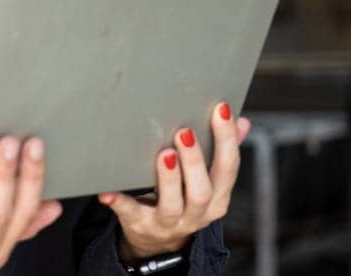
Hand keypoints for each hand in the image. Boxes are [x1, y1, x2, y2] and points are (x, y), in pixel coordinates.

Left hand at [99, 102, 253, 260]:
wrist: (157, 240)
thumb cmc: (183, 199)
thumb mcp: (206, 181)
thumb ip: (220, 153)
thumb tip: (242, 122)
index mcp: (217, 199)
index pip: (228, 169)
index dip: (227, 139)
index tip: (221, 109)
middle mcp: (197, 214)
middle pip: (201, 191)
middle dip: (194, 161)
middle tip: (184, 132)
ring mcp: (169, 222)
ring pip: (172, 204)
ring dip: (169, 179)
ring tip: (163, 154)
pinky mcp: (140, 225)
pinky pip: (130, 213)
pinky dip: (119, 202)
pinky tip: (108, 191)